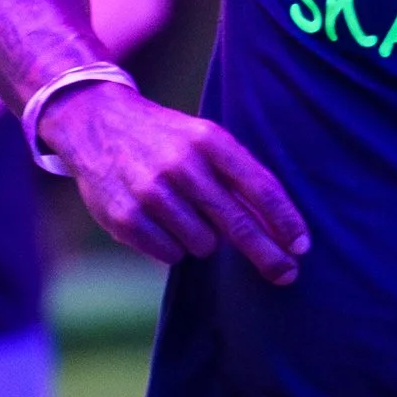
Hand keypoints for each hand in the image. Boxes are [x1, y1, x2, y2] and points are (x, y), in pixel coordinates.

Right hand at [44, 76, 308, 286]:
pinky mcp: (125, 217)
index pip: (260, 187)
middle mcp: (181, 164)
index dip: (285, 221)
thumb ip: (240, 179)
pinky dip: (171, 247)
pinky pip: (170, 255)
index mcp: (208, 140)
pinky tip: (158, 222)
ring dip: (203, 240)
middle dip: (267, 255)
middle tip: (287, 275)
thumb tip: (283, 232)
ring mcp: (151, 192)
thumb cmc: (166, 140)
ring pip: (204, 245)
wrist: (95, 121)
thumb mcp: (204, 140)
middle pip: (238, 225)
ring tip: (183, 214)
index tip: (301, 247)